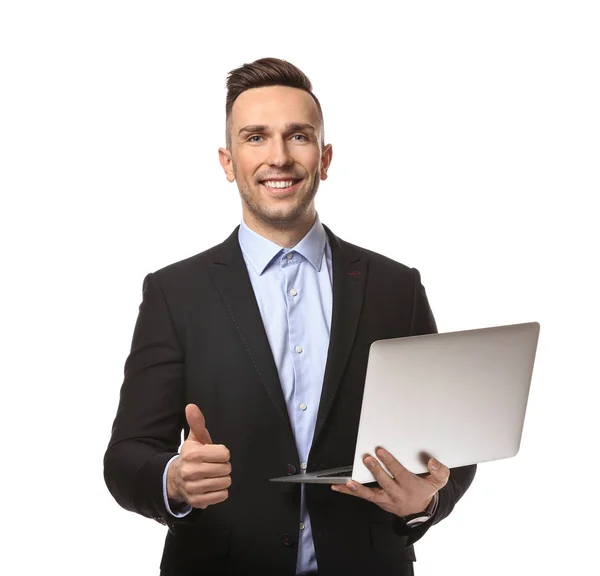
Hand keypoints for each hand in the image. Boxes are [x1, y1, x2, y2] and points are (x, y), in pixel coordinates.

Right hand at [167, 404, 231, 508]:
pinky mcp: (197, 501)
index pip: (224, 454)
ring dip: (222, 479)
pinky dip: (220, 491)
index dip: (223, 453)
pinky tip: (211, 486)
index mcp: (192, 454)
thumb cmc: (190, 456)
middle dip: (223, 466)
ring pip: (225, 482)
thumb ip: (196, 422)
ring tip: (213, 475)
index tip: (215, 454)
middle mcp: (191, 472)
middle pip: (226, 468)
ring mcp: (193, 488)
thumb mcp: (194, 439)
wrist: (175, 479)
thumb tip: (191, 406)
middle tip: (214, 465)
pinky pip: (222, 496)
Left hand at [331, 448, 448, 517]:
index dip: (390, 463)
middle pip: (385, 483)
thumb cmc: (425, 490)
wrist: (419, 511)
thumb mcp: (439, 483)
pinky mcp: (377, 500)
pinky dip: (349, 492)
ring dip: (358, 488)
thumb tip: (433, 462)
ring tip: (348, 482)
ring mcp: (385, 498)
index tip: (381, 451)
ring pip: (370, 494)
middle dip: (376, 471)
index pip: (399, 473)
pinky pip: (362, 496)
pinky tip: (337, 486)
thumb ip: (440, 471)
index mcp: (410, 486)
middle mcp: (396, 493)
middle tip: (367, 459)